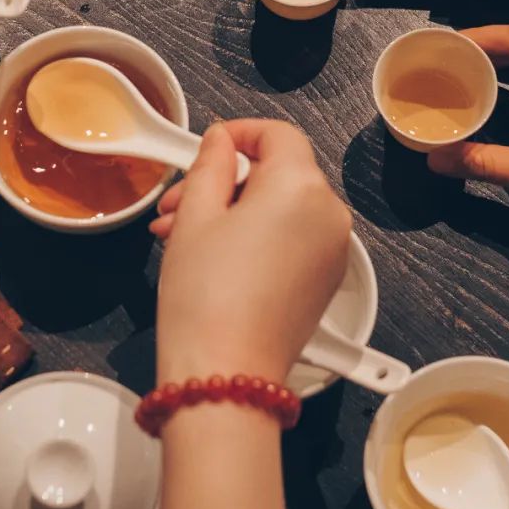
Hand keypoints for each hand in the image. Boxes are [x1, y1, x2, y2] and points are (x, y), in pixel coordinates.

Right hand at [149, 121, 351, 384]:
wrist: (226, 374)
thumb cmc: (206, 296)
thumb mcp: (196, 215)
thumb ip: (211, 165)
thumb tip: (221, 141)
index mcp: (300, 186)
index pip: (277, 134)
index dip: (239, 134)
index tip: (208, 146)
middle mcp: (328, 213)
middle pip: (278, 173)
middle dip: (225, 183)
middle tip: (176, 204)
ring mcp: (332, 250)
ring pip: (282, 209)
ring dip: (235, 212)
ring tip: (181, 235)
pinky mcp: (324, 281)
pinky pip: (292, 240)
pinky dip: (258, 238)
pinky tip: (211, 256)